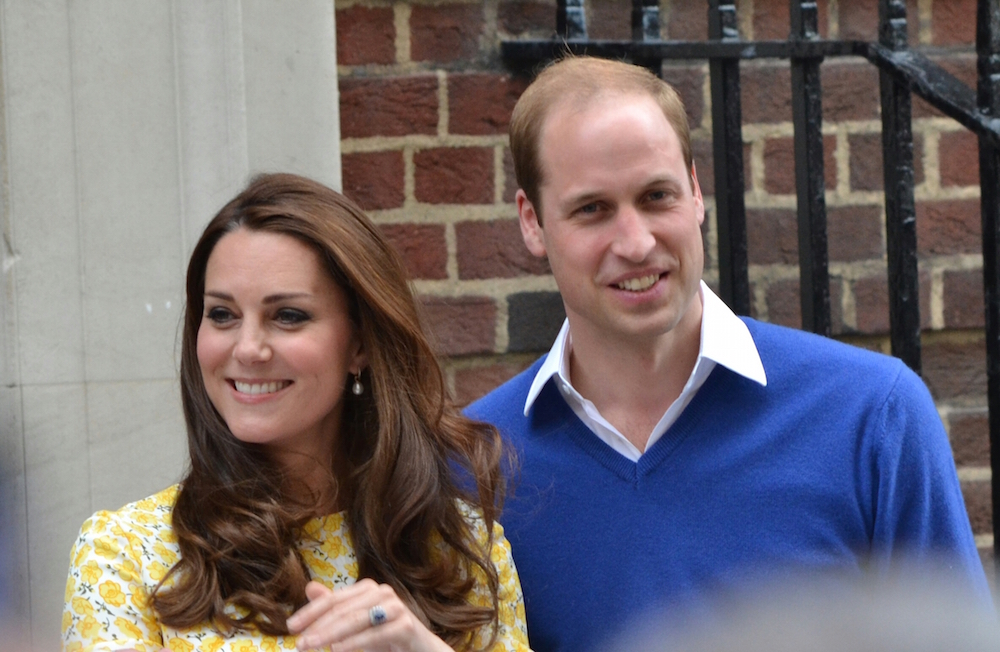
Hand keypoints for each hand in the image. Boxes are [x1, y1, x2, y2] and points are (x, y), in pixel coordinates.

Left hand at [287, 579, 451, 651]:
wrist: (420, 651)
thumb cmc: (386, 638)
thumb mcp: (356, 626)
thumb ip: (335, 609)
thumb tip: (310, 588)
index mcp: (367, 589)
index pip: (333, 599)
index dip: (310, 612)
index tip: (291, 627)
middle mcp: (382, 592)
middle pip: (342, 609)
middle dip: (317, 626)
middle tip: (299, 643)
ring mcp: (395, 607)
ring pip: (356, 619)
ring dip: (330, 634)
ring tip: (311, 646)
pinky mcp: (406, 624)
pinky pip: (375, 634)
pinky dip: (355, 642)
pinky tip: (337, 649)